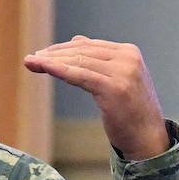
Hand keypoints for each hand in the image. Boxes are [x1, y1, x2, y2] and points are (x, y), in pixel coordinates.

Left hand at [24, 36, 169, 161]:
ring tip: (31, 62)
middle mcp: (128, 58)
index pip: (89, 46)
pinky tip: (44, 67)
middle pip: (82, 52)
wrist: (147, 138)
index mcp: (129, 53)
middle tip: (31, 58)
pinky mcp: (114, 88)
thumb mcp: (117, 80)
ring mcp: (123, 72)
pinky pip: (80, 75)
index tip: (41, 54)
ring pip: (79, 62)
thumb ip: (99, 60)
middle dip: (53, 54)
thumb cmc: (130, 112)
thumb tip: (76, 41)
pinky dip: (59, 70)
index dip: (62, 48)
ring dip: (51, 61)